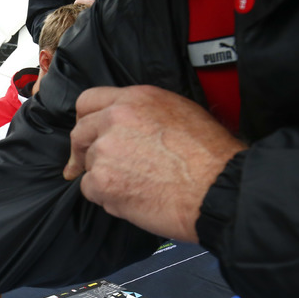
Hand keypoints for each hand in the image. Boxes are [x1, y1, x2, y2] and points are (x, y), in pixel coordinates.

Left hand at [63, 85, 245, 241]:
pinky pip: (90, 189)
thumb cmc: (210, 156)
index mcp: (135, 99)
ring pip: (88, 164)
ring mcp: (105, 150)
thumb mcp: (181, 112)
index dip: (85, 120)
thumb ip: (144, 113)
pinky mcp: (102, 181)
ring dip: (103, 175)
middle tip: (87, 165)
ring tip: (136, 185)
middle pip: (80, 133)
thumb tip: (128, 125)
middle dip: (82, 150)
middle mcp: (115, 119)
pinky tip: (132, 198)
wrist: (218, 189)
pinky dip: (105, 197)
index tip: (85, 133)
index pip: (89, 101)